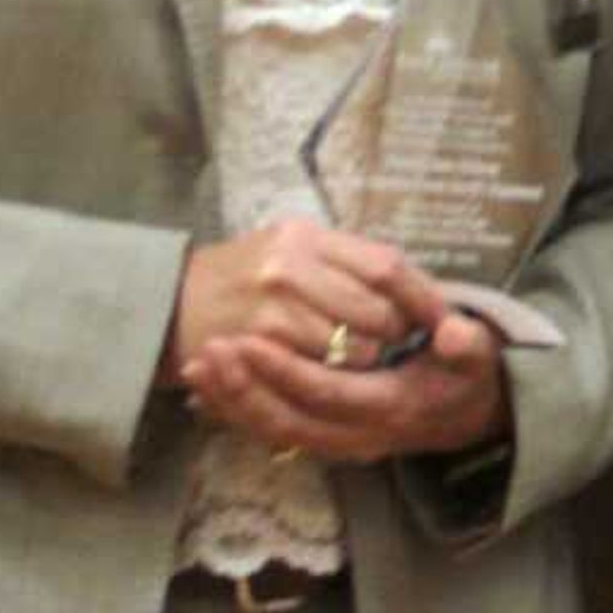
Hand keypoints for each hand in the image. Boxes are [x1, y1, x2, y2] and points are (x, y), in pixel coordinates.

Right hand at [166, 219, 442, 383]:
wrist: (166, 303)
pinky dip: (339, 376)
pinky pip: (322, 369)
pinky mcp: (259, 342)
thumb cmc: (243, 278)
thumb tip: (414, 285)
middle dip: (399, 333)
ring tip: (367, 360)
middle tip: (404, 345)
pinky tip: (335, 374)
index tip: (446, 318)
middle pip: (378, 309)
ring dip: (370, 360)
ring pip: (355, 346)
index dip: (423, 294)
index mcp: (308, 236)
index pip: (386, 265)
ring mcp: (273, 304)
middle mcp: (291, 264)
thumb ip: (349, 262)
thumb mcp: (292, 250)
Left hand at [181, 303, 507, 465]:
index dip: (286, 371)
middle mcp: (361, 436)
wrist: (466, 414)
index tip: (248, 340)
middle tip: (209, 351)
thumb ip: (469, 345)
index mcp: (394, 409)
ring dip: (231, 403)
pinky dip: (235, 413)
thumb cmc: (465, 375)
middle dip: (244, 390)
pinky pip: (272, 433)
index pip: (329, 395)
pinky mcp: (323, 440)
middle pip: (290, 421)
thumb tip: (454, 334)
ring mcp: (339, 444)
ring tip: (195, 367)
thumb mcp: (479, 357)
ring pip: (275, 432)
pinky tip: (204, 388)